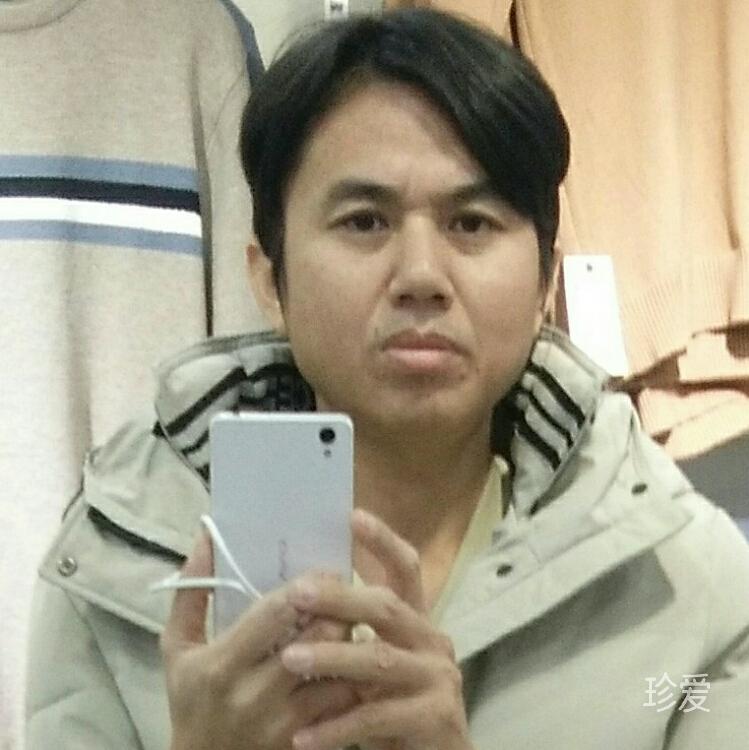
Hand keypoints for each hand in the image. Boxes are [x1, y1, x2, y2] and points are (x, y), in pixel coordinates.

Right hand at [160, 531, 355, 749]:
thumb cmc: (190, 699)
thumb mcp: (177, 647)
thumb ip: (192, 590)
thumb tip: (207, 534)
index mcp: (222, 664)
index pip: (277, 613)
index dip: (309, 586)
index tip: (326, 570)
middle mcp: (255, 694)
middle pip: (319, 637)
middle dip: (340, 609)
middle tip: (350, 593)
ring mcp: (285, 723)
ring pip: (341, 671)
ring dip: (353, 642)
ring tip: (357, 623)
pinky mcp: (308, 742)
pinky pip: (346, 703)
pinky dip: (356, 677)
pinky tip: (357, 661)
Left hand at [279, 509, 472, 749]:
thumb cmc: (395, 707)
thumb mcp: (374, 664)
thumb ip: (353, 634)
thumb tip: (296, 597)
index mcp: (416, 622)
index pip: (406, 569)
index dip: (383, 541)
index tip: (352, 516)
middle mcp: (432, 640)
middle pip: (386, 607)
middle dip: (340, 598)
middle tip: (296, 593)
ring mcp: (438, 678)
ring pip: (379, 660)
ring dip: (332, 659)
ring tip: (290, 660)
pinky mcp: (436, 717)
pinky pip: (377, 716)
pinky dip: (336, 727)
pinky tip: (302, 735)